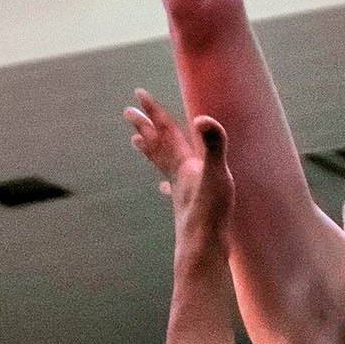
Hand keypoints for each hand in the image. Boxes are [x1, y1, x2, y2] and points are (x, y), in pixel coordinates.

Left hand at [125, 90, 233, 247]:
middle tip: (127, 113)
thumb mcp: (216, 174)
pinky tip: (163, 188)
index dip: (153, 111)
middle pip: (156, 145)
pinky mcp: (186, 206)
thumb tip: (202, 117)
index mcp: (183, 163)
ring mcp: (180, 191)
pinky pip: (172, 186)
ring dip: (150, 150)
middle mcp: (176, 174)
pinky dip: (166, 182)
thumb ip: (213, 144)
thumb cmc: (210, 212)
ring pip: (161, 165)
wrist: (203, 249)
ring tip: (136, 142)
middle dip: (144, 127)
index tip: (138, 94)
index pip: (165, 130)